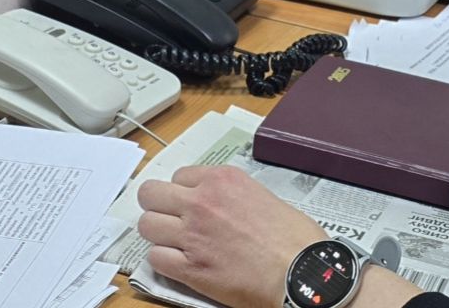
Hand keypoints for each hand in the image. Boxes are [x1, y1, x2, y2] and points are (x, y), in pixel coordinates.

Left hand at [139, 166, 420, 307]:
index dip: (182, 191)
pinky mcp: (190, 267)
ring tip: (173, 243)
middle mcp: (202, 202)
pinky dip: (163, 261)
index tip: (188, 202)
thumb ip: (235, 195)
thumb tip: (224, 205)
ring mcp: (192, 235)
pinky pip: (155, 258)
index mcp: (223, 180)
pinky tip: (178, 264)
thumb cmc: (296, 240)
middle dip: (157, 206)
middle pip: (151, 193)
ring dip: (157, 234)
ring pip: (146, 225)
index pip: (179, 175)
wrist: (302, 273)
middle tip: (168, 219)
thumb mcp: (265, 198)